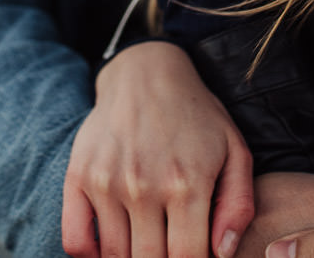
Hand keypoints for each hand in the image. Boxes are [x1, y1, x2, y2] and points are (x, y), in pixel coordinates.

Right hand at [62, 41, 253, 257]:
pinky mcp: (78, 177)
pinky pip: (75, 240)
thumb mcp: (235, 151)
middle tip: (170, 246)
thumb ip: (238, 205)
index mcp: (187, 183)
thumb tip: (223, 253)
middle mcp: (143, 186)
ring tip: (147, 243)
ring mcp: (106, 182)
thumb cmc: (197, 117)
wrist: (145, 73)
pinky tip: (110, 248)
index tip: (193, 254)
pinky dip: (91, 256)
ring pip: (114, 257)